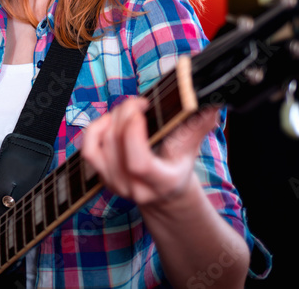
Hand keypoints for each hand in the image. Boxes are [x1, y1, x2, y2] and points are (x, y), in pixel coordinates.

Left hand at [80, 58, 219, 206]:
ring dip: (112, 118)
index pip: (138, 163)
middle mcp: (135, 187)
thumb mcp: (191, 149)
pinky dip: (95, 129)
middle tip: (139, 102)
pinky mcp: (102, 176)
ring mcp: (115, 183)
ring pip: (101, 144)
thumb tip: (210, 102)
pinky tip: (109, 120)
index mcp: (162, 182)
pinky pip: (88, 149)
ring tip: (129, 111)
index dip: (133, 132)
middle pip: (117, 144)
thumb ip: (198, 126)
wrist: (163, 194)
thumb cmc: (177, 166)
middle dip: (125, 114)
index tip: (143, 109)